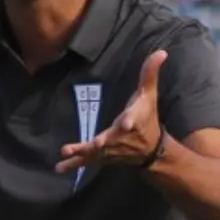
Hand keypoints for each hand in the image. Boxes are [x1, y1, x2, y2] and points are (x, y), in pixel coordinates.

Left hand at [56, 51, 167, 172]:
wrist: (151, 150)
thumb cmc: (148, 118)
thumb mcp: (149, 95)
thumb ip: (149, 74)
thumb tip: (161, 51)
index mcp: (133, 120)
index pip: (133, 119)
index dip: (129, 120)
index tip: (125, 124)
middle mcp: (121, 137)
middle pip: (112, 139)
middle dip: (104, 141)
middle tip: (97, 143)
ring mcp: (110, 149)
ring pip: (95, 152)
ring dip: (81, 152)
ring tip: (65, 151)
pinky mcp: (101, 156)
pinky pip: (86, 161)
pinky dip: (73, 164)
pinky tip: (58, 168)